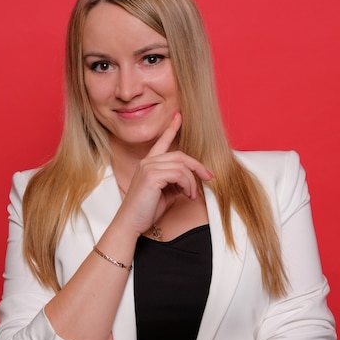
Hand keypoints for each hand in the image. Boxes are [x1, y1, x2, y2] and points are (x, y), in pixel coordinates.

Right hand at [116, 113, 212, 236]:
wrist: (131, 223)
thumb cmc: (146, 210)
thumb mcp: (165, 193)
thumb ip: (175, 182)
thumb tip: (190, 180)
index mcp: (148, 163)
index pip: (161, 141)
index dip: (171, 128)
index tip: (178, 116)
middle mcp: (147, 162)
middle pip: (180, 155)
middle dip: (198, 166)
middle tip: (209, 177)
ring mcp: (149, 167)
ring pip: (182, 166)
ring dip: (192, 182)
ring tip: (192, 195)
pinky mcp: (152, 176)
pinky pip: (180, 174)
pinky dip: (188, 185)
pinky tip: (187, 195)